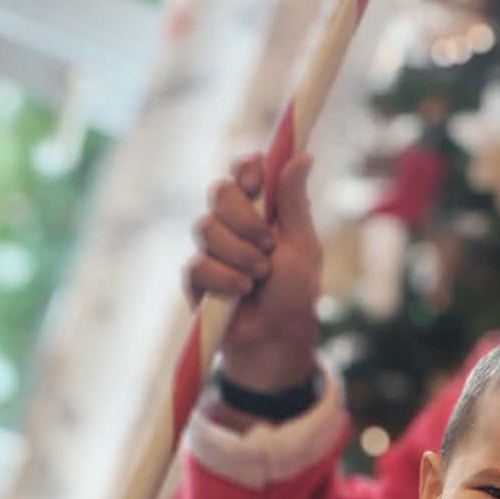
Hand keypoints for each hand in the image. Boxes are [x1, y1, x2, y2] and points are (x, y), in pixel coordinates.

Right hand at [183, 151, 322, 391]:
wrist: (277, 341)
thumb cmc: (295, 296)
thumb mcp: (302, 247)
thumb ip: (295, 204)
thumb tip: (303, 157)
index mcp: (260, 211)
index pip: (243, 172)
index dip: (245, 169)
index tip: (256, 181)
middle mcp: (232, 224)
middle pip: (219, 192)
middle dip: (243, 217)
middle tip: (267, 245)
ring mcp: (211, 249)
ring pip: (206, 227)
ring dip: (238, 254)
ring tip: (259, 278)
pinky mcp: (195, 278)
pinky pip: (197, 264)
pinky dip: (223, 278)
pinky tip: (240, 293)